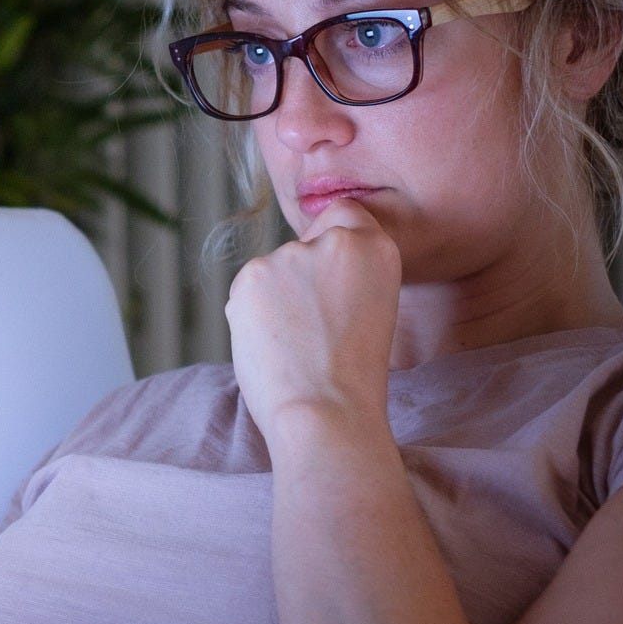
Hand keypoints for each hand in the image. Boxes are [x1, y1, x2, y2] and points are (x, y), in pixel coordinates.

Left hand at [225, 197, 401, 449]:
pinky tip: (271, 344)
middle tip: (314, 327)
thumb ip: (345, 276)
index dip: (333, 245)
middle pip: (303, 246)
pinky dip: (251, 313)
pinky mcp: (250, 274)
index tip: (331, 280)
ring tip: (294, 343)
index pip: (346, 214)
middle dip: (300, 278)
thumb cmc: (353, 377)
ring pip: (272, 270)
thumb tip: (305, 267)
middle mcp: (333, 241)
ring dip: (274, 298)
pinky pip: (247, 290)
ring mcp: (288, 255)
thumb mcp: (372, 308)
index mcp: (376, 247)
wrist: (326, 409)